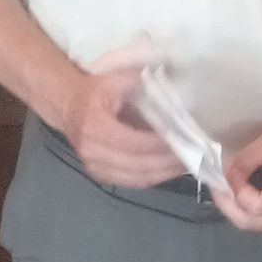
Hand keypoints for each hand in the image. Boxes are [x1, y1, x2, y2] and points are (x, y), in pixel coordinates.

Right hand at [56, 43, 186, 188]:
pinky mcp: (101, 175)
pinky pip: (132, 182)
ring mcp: (95, 166)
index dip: (158, 144)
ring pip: (136, 178)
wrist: (69, 106)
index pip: (132, 142)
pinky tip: (170, 170)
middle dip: (167, 162)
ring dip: (164, 174)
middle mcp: (92, 151)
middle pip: (137, 165)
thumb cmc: (95, 91)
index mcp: (94, 126)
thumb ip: (140, 82)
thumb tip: (171, 86)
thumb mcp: (116, 79)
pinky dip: (154, 178)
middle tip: (193, 154)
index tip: (182, 139)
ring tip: (187, 163)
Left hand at [214, 122, 261, 234]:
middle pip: (249, 221)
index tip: (229, 173)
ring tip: (225, 189)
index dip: (237, 191)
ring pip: (250, 225)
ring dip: (234, 209)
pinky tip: (239, 197)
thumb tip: (226, 177)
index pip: (256, 206)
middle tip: (216, 186)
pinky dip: (244, 212)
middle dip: (228, 204)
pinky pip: (257, 223)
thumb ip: (247, 160)